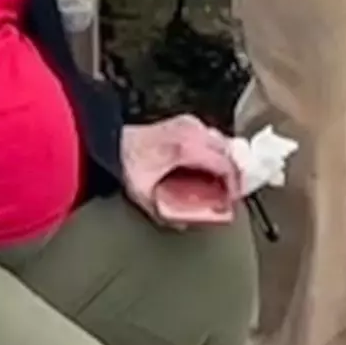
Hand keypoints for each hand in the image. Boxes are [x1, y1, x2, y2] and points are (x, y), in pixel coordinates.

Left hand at [121, 115, 240, 228]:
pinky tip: (208, 167)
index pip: (225, 164)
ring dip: (224, 162)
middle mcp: (191, 130)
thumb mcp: (148, 196)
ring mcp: (188, 123)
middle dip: (233, 174)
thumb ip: (168, 212)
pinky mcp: (185, 122)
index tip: (232, 199)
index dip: (234, 185)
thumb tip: (187, 223)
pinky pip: (210, 136)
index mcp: (186, 147)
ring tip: (220, 183)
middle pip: (228, 151)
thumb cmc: (128, 165)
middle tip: (230, 194)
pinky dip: (215, 152)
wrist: (112, 142)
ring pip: (221, 141)